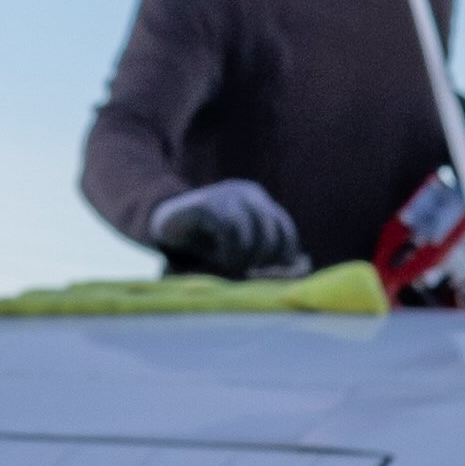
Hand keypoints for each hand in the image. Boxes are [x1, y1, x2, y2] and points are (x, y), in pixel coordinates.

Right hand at [154, 180, 304, 278]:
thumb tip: (304, 264)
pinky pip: (230, 232)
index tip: (263, 272)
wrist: (160, 221)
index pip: (286, 231)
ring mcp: (227, 194)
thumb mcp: (240, 249)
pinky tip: (218, 258)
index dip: (280, 258)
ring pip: (254, 235)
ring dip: (243, 259)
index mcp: (259, 200)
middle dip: (261, 261)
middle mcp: (247, 193)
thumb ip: (269, 256)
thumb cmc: (203, 241)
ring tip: (229, 265)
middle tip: (244, 272)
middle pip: (273, 235)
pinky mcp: (207, 203)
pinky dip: (228, 252)